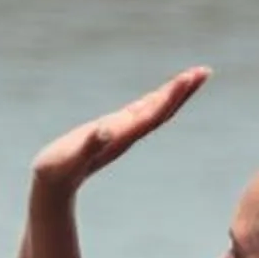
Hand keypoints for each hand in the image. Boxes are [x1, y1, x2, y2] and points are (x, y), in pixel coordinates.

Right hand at [31, 67, 208, 200]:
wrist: (54, 186)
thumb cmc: (59, 168)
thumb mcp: (72, 155)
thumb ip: (90, 143)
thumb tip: (106, 131)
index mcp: (123, 135)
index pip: (155, 112)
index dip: (172, 94)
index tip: (189, 77)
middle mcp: (128, 134)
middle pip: (163, 111)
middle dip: (183, 91)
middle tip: (204, 71)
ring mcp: (122, 134)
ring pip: (155, 112)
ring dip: (174, 95)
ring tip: (191, 77)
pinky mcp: (113, 133)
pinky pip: (141, 114)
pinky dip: (155, 101)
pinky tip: (160, 95)